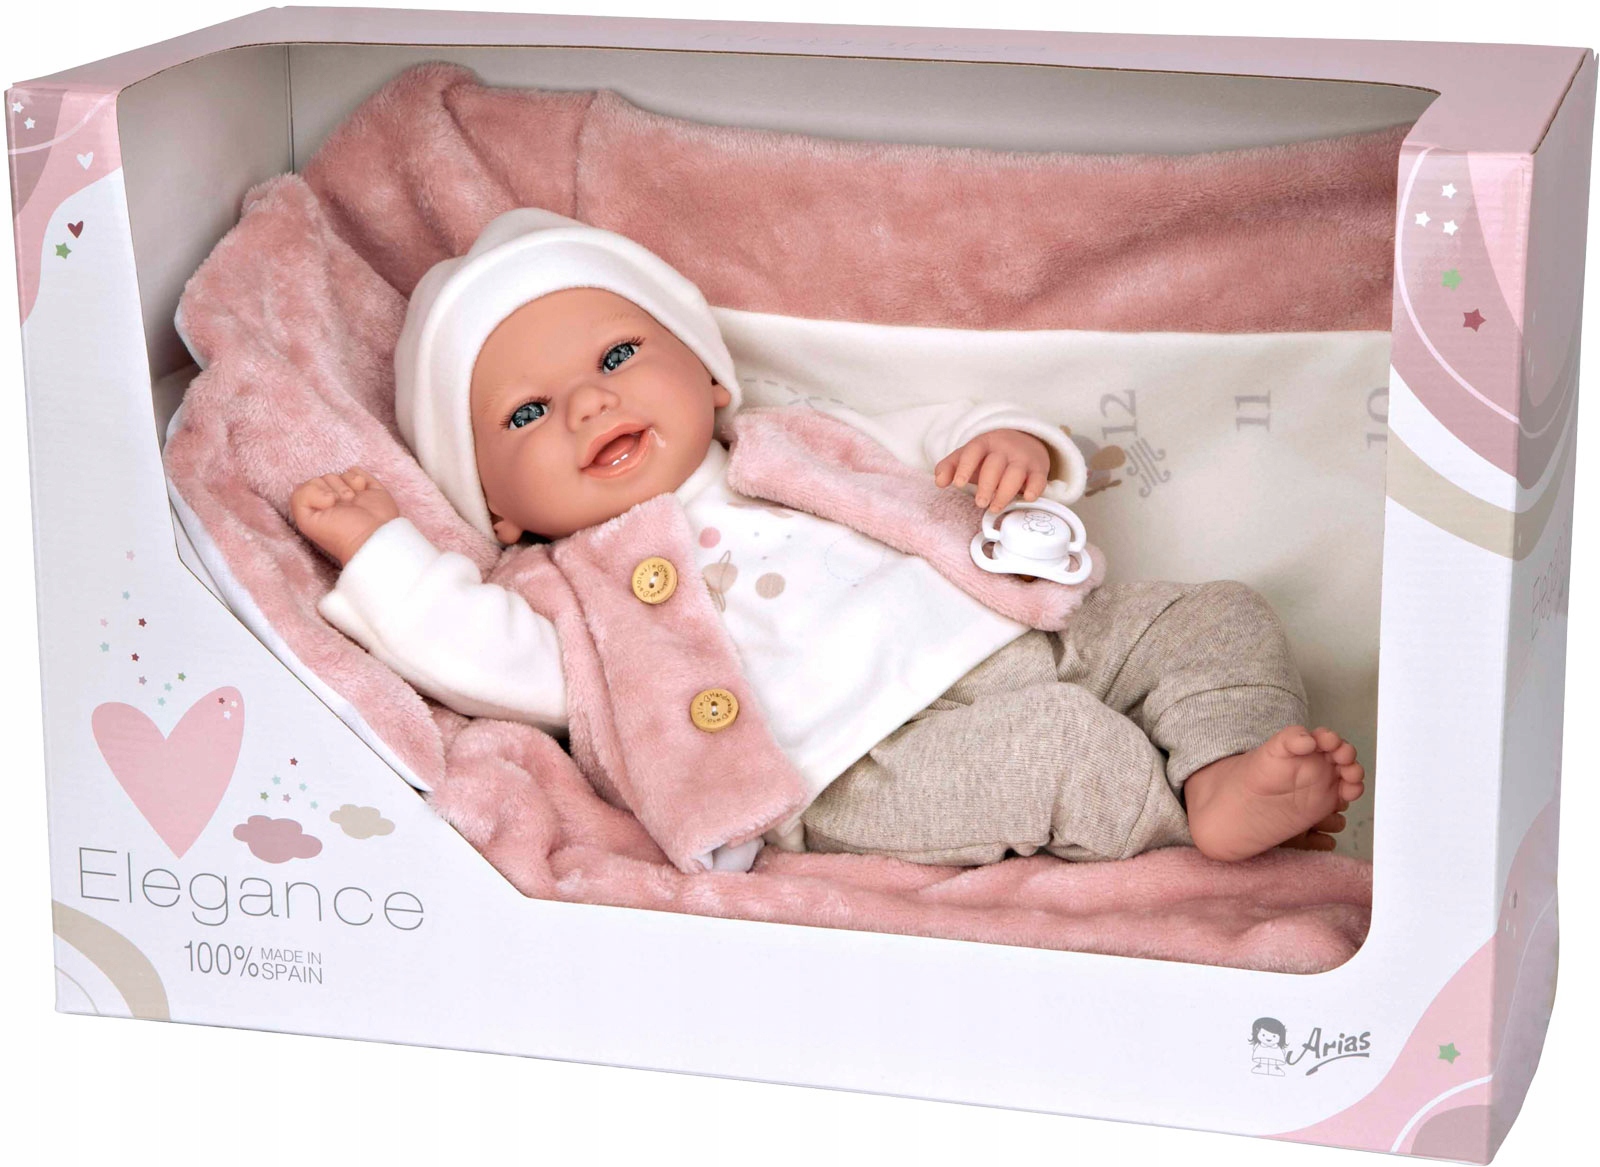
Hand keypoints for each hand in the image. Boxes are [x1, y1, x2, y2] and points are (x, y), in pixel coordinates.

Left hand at [289, 467, 399, 565]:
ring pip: (340, 474)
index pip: (309, 485)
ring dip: (346, 487)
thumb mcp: (307, 521)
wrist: (373, 536)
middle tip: (343, 507)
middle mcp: (332, 500)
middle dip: (334, 490)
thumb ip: (300, 498)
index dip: (317, 492)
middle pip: (325, 477)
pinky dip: (357, 477)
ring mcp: (349, 493)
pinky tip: (362, 490)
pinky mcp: (367, 488)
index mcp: (316, 508)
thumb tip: (326, 490)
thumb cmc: (342, 534)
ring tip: (353, 502)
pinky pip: (355, 471)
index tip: (328, 507)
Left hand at [934, 429, 1050, 512]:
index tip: (958, 484)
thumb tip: (939, 482)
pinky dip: (1034, 488)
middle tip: (980, 503)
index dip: (965, 467)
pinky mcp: (1038, 469)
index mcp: (984, 443)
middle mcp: (1004, 449)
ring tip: (995, 507)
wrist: (1025, 440)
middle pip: (995, 465)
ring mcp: (1023, 458)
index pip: (973, 451)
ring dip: (1005, 492)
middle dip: (986, 485)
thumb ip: (949, 467)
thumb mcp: (968, 456)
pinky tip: (1027, 497)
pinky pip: (1039, 478)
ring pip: (1016, 473)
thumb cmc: (990, 455)